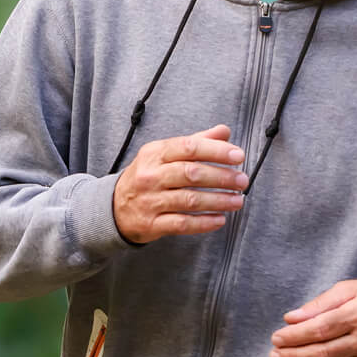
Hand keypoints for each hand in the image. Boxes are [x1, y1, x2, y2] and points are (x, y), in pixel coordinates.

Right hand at [112, 125, 247, 243]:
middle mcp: (151, 176)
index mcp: (155, 153)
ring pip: (189, 200)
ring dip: (218, 201)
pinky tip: (220, 219)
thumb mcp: (165, 154)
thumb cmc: (148, 177)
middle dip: (221, 177)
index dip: (216, 151)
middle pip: (191, 174)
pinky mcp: (151, 224)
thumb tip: (224, 131)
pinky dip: (204, 223)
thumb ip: (196, 142)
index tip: (238, 155)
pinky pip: (182, 224)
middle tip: (242, 180)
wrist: (113, 206)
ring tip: (238, 200)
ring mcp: (150, 201)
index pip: (189, 147)